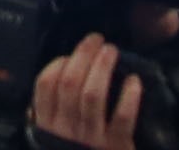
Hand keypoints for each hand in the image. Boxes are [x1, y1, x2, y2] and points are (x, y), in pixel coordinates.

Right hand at [26, 34, 146, 149]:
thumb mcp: (51, 141)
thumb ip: (46, 118)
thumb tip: (44, 90)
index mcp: (48, 126)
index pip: (45, 85)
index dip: (58, 64)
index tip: (69, 55)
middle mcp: (66, 129)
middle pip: (70, 83)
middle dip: (83, 56)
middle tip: (97, 40)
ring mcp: (91, 138)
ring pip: (93, 95)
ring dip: (102, 68)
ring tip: (112, 51)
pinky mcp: (116, 147)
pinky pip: (122, 118)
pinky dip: (128, 97)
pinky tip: (133, 81)